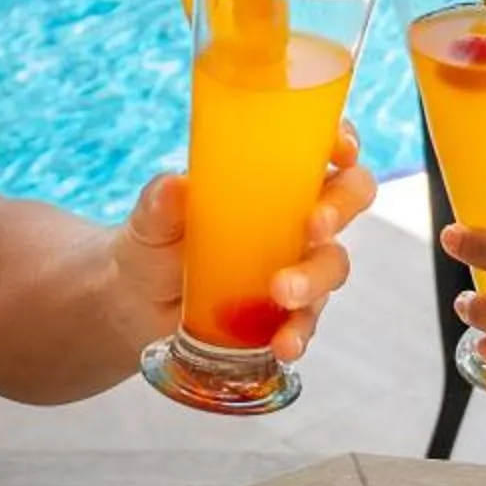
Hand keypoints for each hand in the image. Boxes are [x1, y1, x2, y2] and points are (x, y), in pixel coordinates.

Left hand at [117, 121, 378, 362]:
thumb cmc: (154, 243)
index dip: (343, 142)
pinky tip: (283, 343)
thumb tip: (174, 186)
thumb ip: (161, 202)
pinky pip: (308, 320)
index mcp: (270, 178)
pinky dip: (299, 331)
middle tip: (314, 227)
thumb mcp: (151, 220)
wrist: (138, 305)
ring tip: (282, 293)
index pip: (321, 148)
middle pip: (347, 200)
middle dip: (340, 209)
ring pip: (331, 264)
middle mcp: (294, 217)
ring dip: (314, 278)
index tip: (338, 151)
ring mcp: (296, 265)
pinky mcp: (287, 312)